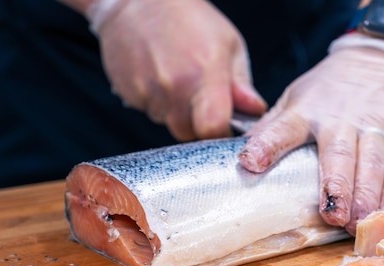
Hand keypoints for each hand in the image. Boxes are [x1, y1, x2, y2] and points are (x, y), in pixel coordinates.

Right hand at [92, 0, 266, 139]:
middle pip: (188, 132)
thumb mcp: (228, 43)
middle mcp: (174, 86)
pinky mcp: (128, 92)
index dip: (219, 133)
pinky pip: (148, 111)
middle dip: (196, 124)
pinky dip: (155, 101)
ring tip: (177, 80)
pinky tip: (158, 76)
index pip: (212, 128)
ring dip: (174, 111)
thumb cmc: (190, 18)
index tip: (223, 126)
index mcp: (205, 73)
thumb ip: (242, 84)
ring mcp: (148, 90)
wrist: (137, 0)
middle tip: (199, 99)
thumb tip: (255, 110)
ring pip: (166, 122)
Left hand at [238, 37, 383, 234]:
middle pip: (338, 154)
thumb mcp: (296, 98)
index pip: (283, 128)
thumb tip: (242, 158)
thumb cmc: (331, 87)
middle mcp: (341, 117)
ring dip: (366, 195)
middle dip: (336, 186)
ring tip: (358, 221)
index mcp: (306, 111)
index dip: (266, 145)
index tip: (250, 162)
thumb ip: (272, 128)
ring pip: (373, 162)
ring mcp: (376, 123)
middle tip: (331, 214)